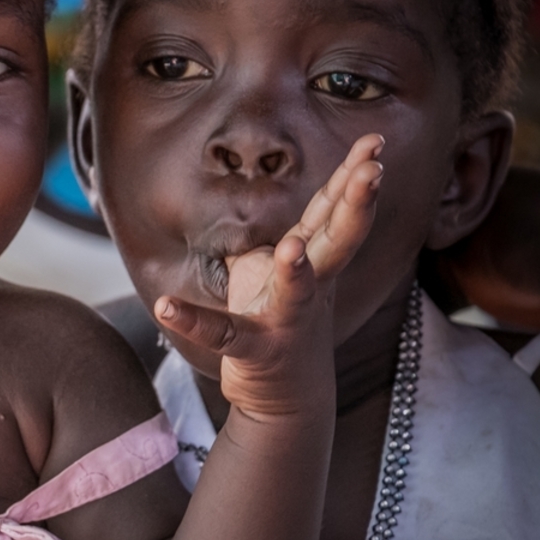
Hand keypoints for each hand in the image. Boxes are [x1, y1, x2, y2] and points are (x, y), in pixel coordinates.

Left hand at [154, 134, 384, 420]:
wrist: (286, 397)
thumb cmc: (281, 320)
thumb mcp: (281, 267)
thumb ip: (282, 230)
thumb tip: (267, 190)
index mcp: (313, 260)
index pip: (336, 211)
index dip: (356, 177)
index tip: (375, 142)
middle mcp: (309, 286)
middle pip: (339, 241)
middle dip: (357, 205)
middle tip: (374, 172)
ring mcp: (285, 319)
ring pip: (295, 291)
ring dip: (295, 270)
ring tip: (291, 247)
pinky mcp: (254, 350)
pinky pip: (221, 335)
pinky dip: (192, 322)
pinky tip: (164, 306)